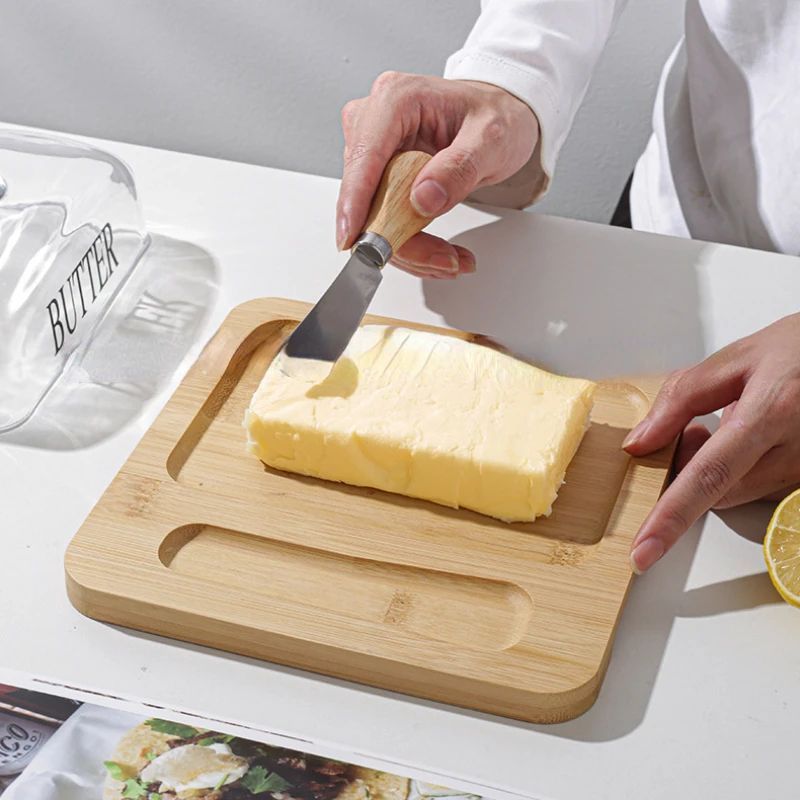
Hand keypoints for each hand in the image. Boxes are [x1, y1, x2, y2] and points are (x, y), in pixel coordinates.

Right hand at [336, 72, 538, 278]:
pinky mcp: (379, 174)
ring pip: (372, 216)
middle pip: (366, 196)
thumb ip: (460, 167)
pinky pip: (383, 219)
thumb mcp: (492, 139)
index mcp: (396, 99)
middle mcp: (375, 121)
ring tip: (453, 258)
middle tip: (445, 260)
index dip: (355, 201)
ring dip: (410, 247)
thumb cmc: (496, 115)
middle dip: (399, 238)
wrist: (500, 116)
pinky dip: (411, 242)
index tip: (354, 238)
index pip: (364, 155)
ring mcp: (374, 150)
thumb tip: (422, 198)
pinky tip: (441, 250)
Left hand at [624, 313, 799, 572]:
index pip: (709, 476)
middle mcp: (796, 451)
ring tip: (727, 425)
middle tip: (693, 430)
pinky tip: (749, 440)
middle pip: (716, 493)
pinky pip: (760, 490)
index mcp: (771, 413)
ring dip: (715, 472)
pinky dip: (740, 472)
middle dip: (687, 471)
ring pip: (736, 494)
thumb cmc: (799, 351)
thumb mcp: (736, 358)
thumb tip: (639, 443)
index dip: (672, 517)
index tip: (644, 551)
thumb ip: (681, 398)